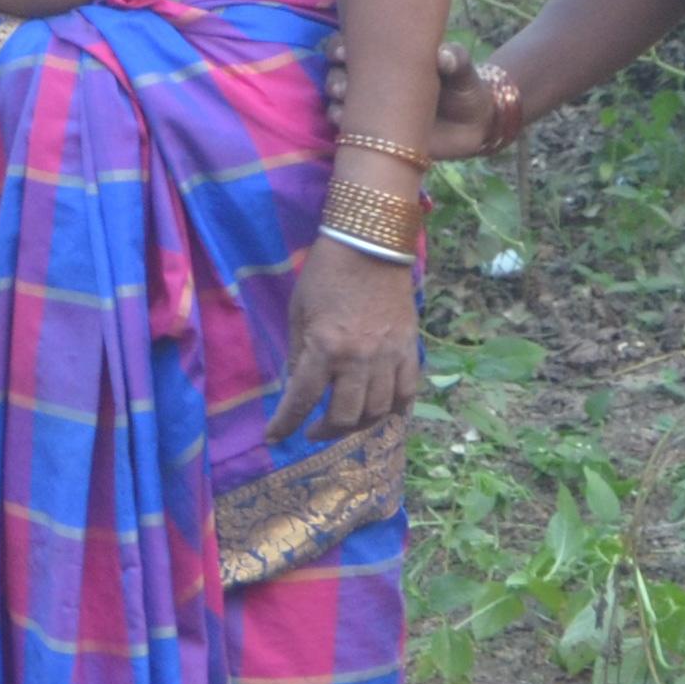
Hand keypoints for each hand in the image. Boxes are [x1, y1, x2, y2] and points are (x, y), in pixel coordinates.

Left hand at [269, 232, 425, 445]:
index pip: (303, 400)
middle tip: (313, 430)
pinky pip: (406, 392)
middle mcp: (359, 359)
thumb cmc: (325, 275)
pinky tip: (379, 412)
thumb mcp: (299, 313)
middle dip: (325, 430)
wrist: (371, 246)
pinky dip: (393, 409)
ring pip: (377, 411)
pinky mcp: (410, 349)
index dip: (286, 424)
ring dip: (358, 425)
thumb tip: (297, 388)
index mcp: (325, 348)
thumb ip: (299, 355)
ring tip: (343, 422)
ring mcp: (389, 356)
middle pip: (345, 415)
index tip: (275, 437)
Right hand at [331, 40, 504, 164]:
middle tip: (342, 84)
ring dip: (335, 100)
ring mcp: (369, 108)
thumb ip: (456, 60)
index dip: (340, 47)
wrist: (469, 127)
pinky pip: (347, 128)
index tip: (344, 52)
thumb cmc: (463, 89)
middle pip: (337, 72)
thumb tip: (444, 54)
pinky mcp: (372, 135)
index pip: (353, 46)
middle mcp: (372, 81)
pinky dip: (342, 124)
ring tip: (344, 102)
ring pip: (337, 100)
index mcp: (388, 58)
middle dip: (335, 76)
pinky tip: (348, 123)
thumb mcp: (463, 72)